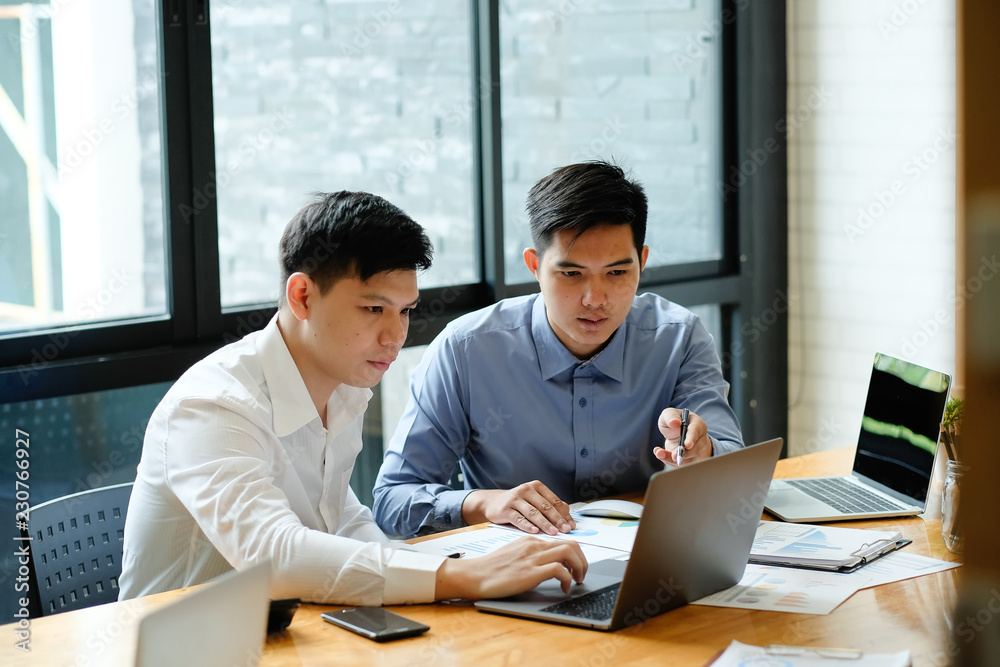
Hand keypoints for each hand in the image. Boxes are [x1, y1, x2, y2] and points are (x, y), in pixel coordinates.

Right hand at [435, 537, 587, 599]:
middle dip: (582, 560)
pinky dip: (567, 579)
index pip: (562, 541)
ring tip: (576, 581)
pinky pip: (559, 570)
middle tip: (581, 574)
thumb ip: (530, 555)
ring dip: (579, 567)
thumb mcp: (514, 555)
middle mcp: (534, 545)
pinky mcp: (531, 572)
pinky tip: (563, 589)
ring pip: (569, 552)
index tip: (575, 568)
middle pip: (571, 544)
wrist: (475, 575)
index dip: (574, 555)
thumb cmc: (491, 569)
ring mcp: (533, 557)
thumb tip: (548, 565)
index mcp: (530, 540)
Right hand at [462, 481, 574, 534]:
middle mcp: (526, 490)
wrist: (492, 503)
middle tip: (566, 530)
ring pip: (533, 512)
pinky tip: (535, 531)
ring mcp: (515, 499)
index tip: (571, 525)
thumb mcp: (534, 501)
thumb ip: (549, 506)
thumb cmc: (517, 504)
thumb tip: (568, 516)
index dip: (564, 514)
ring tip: (553, 533)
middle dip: (557, 519)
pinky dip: (527, 525)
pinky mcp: (505, 509)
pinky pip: (519, 518)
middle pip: (545, 506)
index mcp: (536, 486)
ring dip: (545, 524)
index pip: (554, 501)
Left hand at [653, 408, 712, 465]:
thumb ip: (670, 416)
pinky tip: (662, 456)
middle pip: (697, 448)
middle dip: (686, 453)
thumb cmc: (674, 422)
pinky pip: (684, 465)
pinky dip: (672, 463)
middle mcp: (700, 438)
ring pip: (691, 458)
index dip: (692, 438)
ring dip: (678, 459)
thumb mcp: (669, 415)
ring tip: (663, 455)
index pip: (697, 431)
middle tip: (675, 456)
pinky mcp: (692, 461)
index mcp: (697, 424)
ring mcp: (698, 451)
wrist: (675, 434)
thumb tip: (675, 422)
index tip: (687, 444)